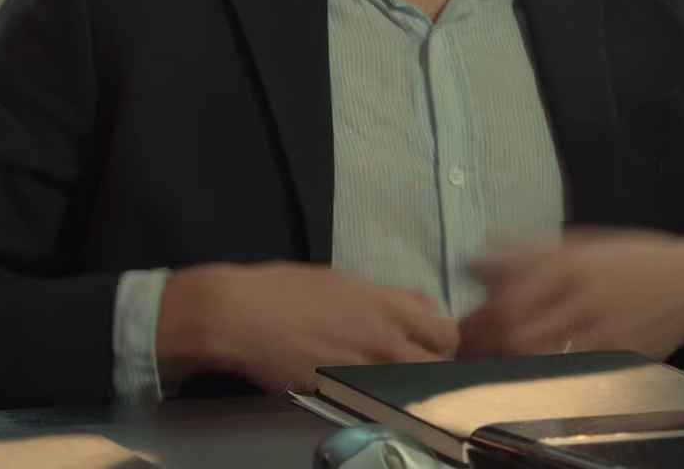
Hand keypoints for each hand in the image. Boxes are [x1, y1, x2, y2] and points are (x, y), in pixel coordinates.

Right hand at [157, 262, 459, 392]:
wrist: (241, 315)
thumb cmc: (280, 292)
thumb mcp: (339, 282)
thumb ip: (378, 300)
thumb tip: (396, 312)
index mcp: (385, 302)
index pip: (442, 324)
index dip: (439, 338)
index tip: (428, 344)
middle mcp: (385, 333)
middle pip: (443, 354)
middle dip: (437, 362)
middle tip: (416, 367)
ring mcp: (367, 364)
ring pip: (417, 382)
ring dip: (412, 384)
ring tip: (389, 383)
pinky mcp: (343, 389)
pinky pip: (379, 400)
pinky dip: (379, 400)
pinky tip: (363, 395)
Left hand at [458, 229, 683, 362]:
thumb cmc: (635, 259)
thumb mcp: (582, 242)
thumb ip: (529, 251)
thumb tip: (479, 258)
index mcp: (571, 264)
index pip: (510, 298)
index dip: (480, 319)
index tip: (463, 325)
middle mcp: (584, 297)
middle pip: (518, 332)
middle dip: (489, 345)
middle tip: (470, 349)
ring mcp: (603, 330)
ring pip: (541, 355)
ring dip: (512, 359)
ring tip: (496, 359)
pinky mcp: (618, 355)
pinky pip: (572, 367)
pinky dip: (548, 368)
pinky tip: (537, 366)